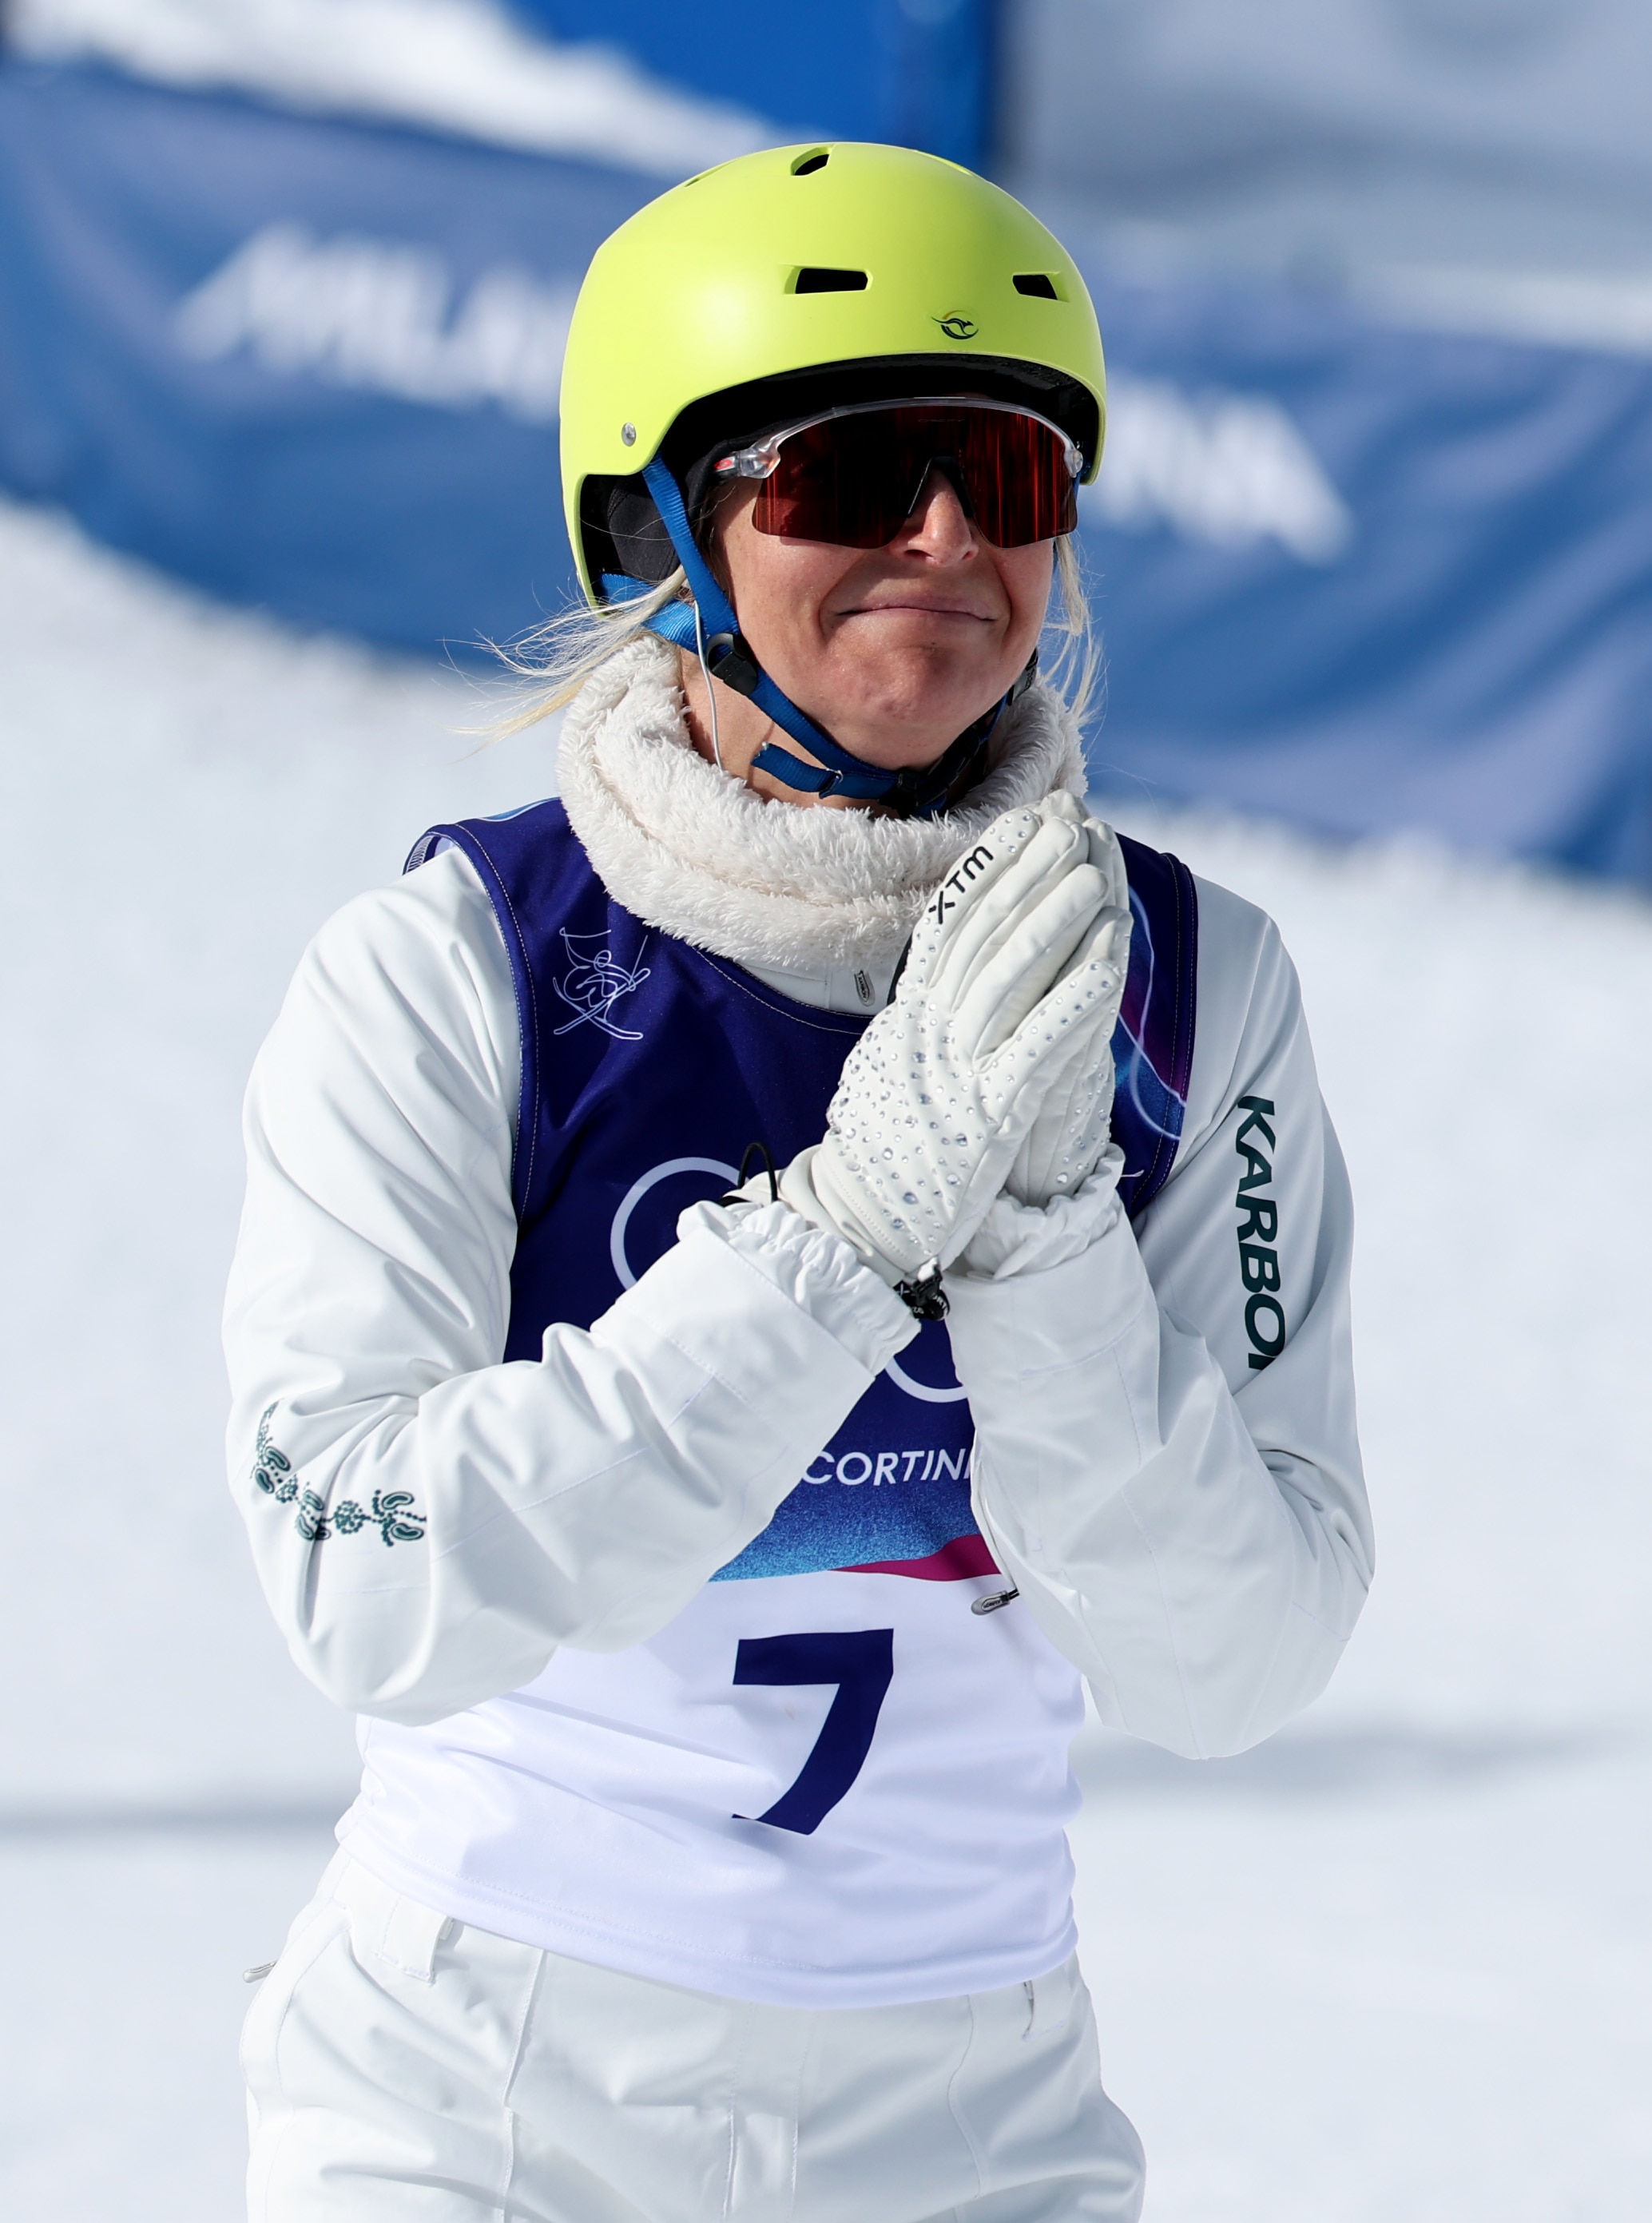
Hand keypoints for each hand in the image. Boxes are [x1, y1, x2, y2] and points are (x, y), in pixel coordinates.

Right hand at [780, 803, 1116, 1288]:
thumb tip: (941, 974)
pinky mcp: (988, 1116)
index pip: (948, 926)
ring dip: (1056, 918)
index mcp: (906, 1020)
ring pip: (1011, 977)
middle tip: (1068, 818)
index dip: (988, 869)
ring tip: (1092, 867)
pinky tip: (1107, 956)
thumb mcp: (889, 1069)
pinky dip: (1074, 996)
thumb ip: (919, 1021)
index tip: (1022, 821)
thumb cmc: (880, 1157)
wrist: (856, 1228)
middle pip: (982, 936)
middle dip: (1028, 871)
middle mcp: (927, 1034)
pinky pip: (1037, 1046)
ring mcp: (957, 1072)